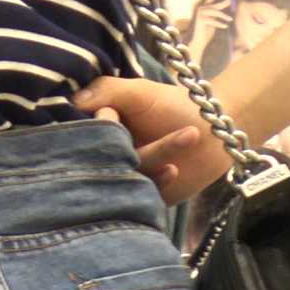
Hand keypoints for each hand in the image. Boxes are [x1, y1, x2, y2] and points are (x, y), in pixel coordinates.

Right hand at [75, 77, 230, 204]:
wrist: (216, 132)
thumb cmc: (177, 106)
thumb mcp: (140, 91)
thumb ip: (106, 90)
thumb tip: (73, 102)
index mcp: (102, 128)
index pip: (79, 135)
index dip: (91, 130)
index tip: (111, 118)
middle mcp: (109, 155)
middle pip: (97, 161)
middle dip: (120, 151)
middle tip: (141, 138)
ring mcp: (126, 177)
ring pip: (121, 179)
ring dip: (151, 159)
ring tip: (185, 138)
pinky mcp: (143, 198)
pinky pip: (138, 199)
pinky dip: (155, 184)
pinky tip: (173, 169)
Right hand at [185, 0, 232, 67]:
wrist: (197, 42)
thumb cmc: (205, 33)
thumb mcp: (212, 22)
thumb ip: (216, 15)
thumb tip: (224, 10)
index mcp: (202, 9)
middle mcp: (200, 9)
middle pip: (214, 6)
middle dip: (222, 4)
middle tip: (230, 1)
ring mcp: (200, 14)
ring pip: (215, 13)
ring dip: (223, 16)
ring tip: (230, 19)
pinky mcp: (202, 20)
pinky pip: (213, 20)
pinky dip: (220, 24)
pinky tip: (225, 26)